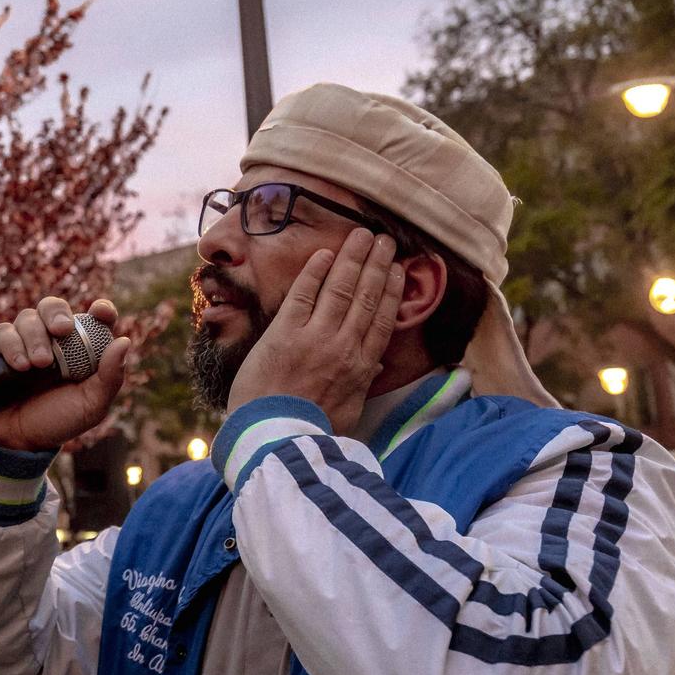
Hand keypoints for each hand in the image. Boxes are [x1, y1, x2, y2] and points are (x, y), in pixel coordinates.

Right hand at [0, 297, 133, 453]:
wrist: (16, 443)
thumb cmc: (57, 422)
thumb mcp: (91, 406)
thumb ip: (110, 376)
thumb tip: (124, 341)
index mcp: (80, 350)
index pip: (93, 319)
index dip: (100, 310)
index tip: (100, 312)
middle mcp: (51, 341)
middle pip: (53, 306)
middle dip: (57, 313)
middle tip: (61, 330)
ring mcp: (23, 343)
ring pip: (28, 317)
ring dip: (35, 337)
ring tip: (39, 364)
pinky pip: (3, 333)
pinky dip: (13, 346)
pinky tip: (20, 367)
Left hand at [225, 231, 403, 429]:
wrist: (275, 439)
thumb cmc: (309, 431)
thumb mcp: (348, 413)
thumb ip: (361, 386)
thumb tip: (376, 368)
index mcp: (361, 368)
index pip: (383, 320)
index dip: (392, 291)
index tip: (399, 270)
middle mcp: (343, 347)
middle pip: (366, 297)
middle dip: (377, 265)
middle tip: (384, 240)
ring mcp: (314, 338)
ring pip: (340, 289)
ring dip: (352, 259)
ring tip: (362, 235)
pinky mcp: (283, 334)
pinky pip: (303, 295)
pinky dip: (315, 272)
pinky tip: (325, 254)